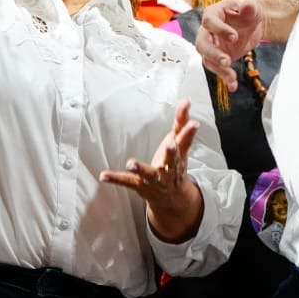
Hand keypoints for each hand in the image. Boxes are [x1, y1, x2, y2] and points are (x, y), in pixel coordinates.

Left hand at [100, 100, 204, 242]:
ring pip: (149, 173)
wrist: (172, 197)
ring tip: (131, 163)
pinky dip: (115, 179)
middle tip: (170, 144)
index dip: (190, 132)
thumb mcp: (180, 144)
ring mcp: (155, 179)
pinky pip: (128, 182)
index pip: (186, 142)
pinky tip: (103, 175)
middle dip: (172, 153)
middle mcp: (170, 168)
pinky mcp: (141, 185)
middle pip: (173, 161)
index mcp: (180, 156)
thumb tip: (186, 100)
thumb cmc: (174, 163)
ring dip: (141, 168)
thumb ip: (181, 122)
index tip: (194, 123)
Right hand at [196, 0, 263, 90]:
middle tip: (227, 61)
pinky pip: (217, 69)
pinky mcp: (217, 57)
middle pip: (202, 43)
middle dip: (213, 54)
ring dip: (218, 69)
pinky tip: (233, 85)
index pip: (209, 21)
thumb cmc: (249, 12)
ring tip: (232, 76)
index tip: (234, 37)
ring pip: (207, 59)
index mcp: (213, 14)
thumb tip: (246, 5)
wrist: (252, 24)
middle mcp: (207, 31)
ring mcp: (211, 45)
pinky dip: (224, 78)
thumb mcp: (252, 8)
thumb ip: (249, 7)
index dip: (220, 30)